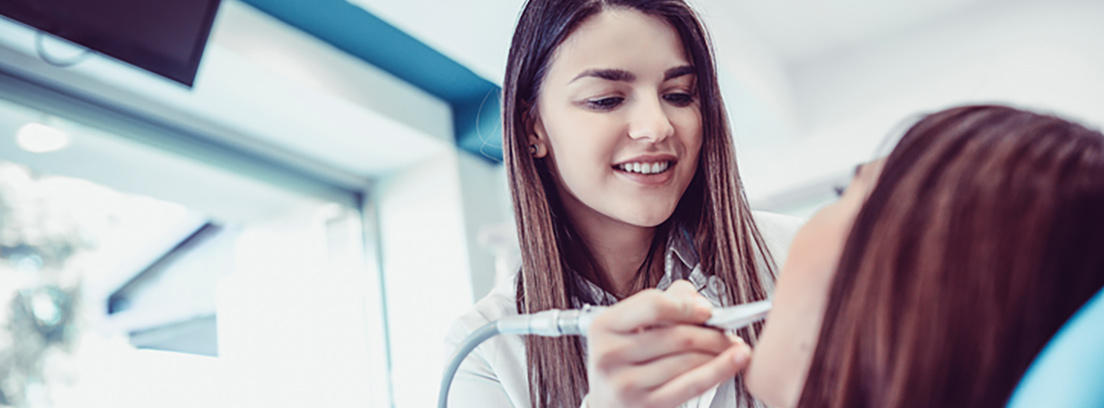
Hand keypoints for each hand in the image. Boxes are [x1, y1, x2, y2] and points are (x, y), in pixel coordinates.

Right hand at [585, 280, 750, 407]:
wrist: (608, 400)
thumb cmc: (624, 356)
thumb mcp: (633, 323)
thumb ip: (666, 301)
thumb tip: (700, 303)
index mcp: (603, 325)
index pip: (653, 305)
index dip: (686, 306)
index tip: (707, 310)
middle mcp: (609, 354)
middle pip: (676, 336)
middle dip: (711, 332)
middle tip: (728, 331)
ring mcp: (625, 383)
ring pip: (687, 361)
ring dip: (719, 352)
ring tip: (732, 347)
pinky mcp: (644, 405)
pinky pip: (692, 385)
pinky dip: (720, 370)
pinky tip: (737, 360)